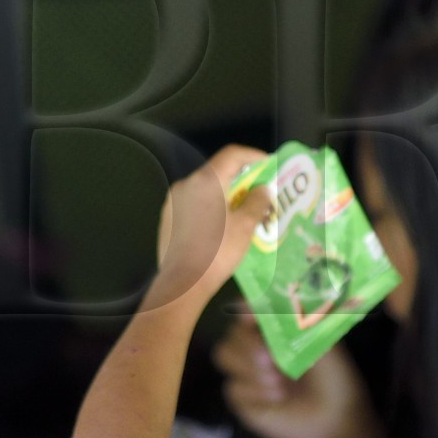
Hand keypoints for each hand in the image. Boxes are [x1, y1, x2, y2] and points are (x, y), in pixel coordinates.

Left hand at [152, 146, 272, 311]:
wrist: (183, 283)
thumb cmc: (217, 251)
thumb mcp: (245, 226)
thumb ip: (257, 201)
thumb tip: (262, 189)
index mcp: (206, 181)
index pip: (232, 154)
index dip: (254, 156)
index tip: (270, 165)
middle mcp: (186, 184)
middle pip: (218, 171)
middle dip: (242, 179)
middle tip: (260, 191)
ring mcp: (173, 201)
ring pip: (205, 189)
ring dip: (226, 194)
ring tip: (243, 211)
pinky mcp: (167, 218)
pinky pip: (194, 204)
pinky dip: (211, 207)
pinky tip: (221, 226)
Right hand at [211, 311, 367, 437]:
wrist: (335, 418)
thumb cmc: (333, 377)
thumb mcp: (319, 339)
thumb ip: (293, 316)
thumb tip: (263, 301)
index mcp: (274, 328)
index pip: (246, 308)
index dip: (244, 308)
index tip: (251, 317)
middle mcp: (256, 346)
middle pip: (231, 331)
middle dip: (249, 344)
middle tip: (272, 360)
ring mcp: (247, 372)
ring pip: (223, 354)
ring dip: (249, 366)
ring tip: (278, 381)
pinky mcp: (242, 398)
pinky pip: (231, 386)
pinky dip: (254, 391)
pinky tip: (276, 399)